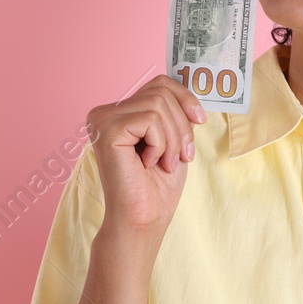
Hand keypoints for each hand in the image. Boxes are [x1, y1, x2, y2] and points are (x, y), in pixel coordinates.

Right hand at [85, 76, 206, 236]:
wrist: (143, 220)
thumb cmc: (157, 186)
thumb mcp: (173, 139)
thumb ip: (174, 112)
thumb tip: (189, 83)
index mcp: (118, 112)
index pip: (159, 83)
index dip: (185, 97)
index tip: (199, 120)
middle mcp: (105, 112)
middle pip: (161, 91)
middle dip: (182, 125)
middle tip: (181, 155)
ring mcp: (103, 119)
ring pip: (158, 105)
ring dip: (174, 139)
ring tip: (165, 163)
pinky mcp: (106, 130)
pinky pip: (150, 120)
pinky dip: (161, 144)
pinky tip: (148, 164)